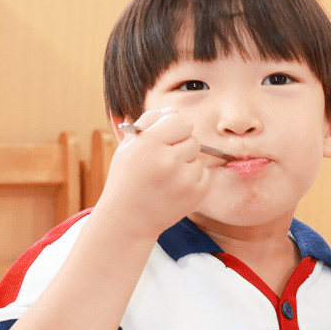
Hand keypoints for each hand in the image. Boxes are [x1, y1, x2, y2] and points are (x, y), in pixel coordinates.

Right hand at [95, 108, 210, 239]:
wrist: (127, 219)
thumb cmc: (126, 179)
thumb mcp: (128, 145)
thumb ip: (149, 122)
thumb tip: (174, 110)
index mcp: (149, 143)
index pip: (181, 120)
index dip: (175, 128)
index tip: (166, 139)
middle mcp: (168, 160)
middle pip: (193, 139)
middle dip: (181, 146)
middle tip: (165, 161)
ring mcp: (184, 179)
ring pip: (199, 157)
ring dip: (187, 164)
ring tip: (168, 177)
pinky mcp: (197, 194)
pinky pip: (204, 174)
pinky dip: (194, 179)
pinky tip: (175, 188)